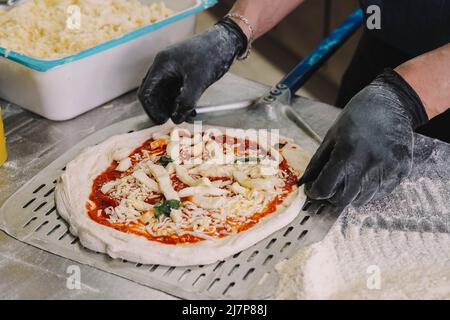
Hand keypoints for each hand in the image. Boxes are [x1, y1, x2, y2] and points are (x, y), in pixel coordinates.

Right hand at [138, 18, 246, 123]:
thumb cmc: (211, 56)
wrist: (226, 40)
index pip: (145, 93)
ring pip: (165, 94)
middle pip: (154, 94)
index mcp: (161, 65)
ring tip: (187, 116)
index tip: (162, 122)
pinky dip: (180, 101)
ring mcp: (172, 69)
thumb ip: (186, 102)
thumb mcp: (198, 81)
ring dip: (172, 107)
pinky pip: (175, 90)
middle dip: (162, 109)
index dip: (151, 110)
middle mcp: (163, 66)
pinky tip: (191, 110)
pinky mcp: (182, 72)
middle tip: (175, 120)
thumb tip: (176, 119)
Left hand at [300, 69, 428, 206]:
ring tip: (350, 177)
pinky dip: (369, 190)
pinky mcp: (401, 172)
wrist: (391, 103)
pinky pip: (381, 193)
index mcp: (347, 154)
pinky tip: (366, 175)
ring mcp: (387, 170)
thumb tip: (306, 183)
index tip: (314, 189)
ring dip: (351, 194)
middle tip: (329, 188)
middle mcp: (369, 165)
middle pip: (343, 199)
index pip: (326, 189)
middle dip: (332, 197)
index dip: (316, 192)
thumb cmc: (358, 116)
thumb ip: (318, 162)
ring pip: (362, 199)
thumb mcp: (331, 136)